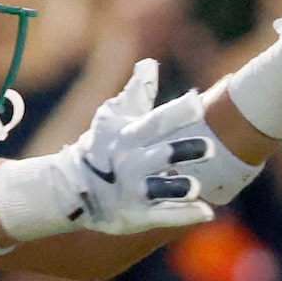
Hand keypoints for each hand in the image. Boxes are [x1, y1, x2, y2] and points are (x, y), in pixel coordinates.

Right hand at [0, 60, 215, 245]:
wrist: (72, 187)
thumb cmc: (101, 145)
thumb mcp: (113, 117)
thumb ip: (137, 93)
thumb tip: (150, 64)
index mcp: (128, 136)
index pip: (154, 122)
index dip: (175, 113)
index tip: (197, 102)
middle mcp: (130, 163)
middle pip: (159, 156)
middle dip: (181, 151)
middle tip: (209, 147)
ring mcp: (133, 191)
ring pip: (158, 189)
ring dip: (177, 188)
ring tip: (196, 186)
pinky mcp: (135, 216)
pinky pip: (162, 216)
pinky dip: (183, 214)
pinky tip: (207, 212)